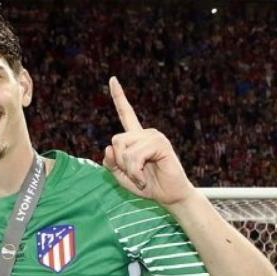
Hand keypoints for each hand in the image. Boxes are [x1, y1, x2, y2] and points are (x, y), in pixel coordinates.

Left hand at [102, 77, 195, 206]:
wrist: (169, 196)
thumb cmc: (147, 185)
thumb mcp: (121, 176)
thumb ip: (110, 163)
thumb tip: (108, 148)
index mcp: (136, 137)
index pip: (125, 113)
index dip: (119, 97)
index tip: (112, 79)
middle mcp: (145, 133)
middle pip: (116, 140)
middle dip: (120, 163)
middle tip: (134, 174)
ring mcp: (154, 137)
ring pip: (124, 149)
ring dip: (128, 170)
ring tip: (140, 178)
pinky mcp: (161, 144)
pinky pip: (136, 156)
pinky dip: (135, 172)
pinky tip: (143, 179)